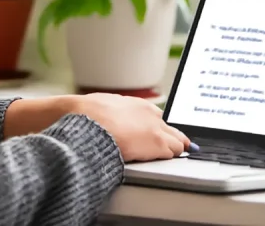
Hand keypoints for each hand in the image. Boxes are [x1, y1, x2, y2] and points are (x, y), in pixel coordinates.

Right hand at [68, 92, 193, 161]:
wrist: (87, 121)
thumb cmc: (87, 115)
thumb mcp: (98, 106)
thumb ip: (103, 112)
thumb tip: (87, 114)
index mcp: (137, 105)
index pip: (159, 117)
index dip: (158, 129)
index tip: (157, 136)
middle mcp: (150, 114)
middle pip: (172, 129)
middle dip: (172, 139)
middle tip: (171, 148)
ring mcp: (155, 128)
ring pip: (177, 142)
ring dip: (173, 149)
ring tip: (168, 157)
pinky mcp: (157, 143)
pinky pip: (173, 152)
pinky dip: (169, 157)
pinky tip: (162, 161)